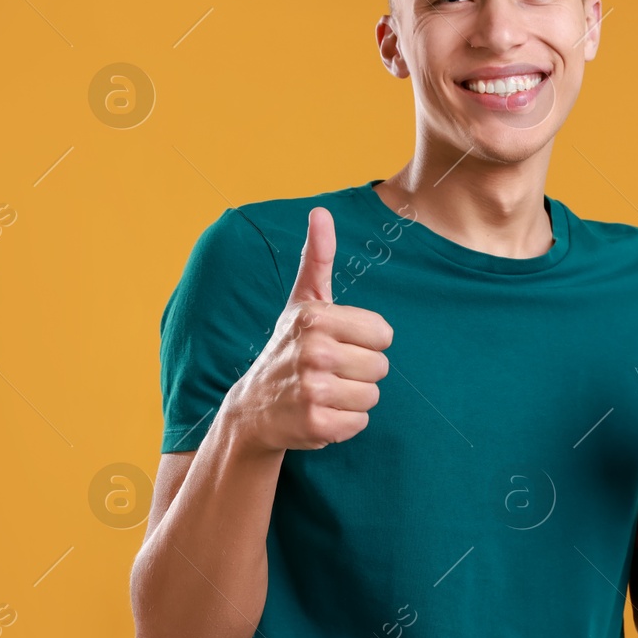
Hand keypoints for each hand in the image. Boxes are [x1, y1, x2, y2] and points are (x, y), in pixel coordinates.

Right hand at [227, 207, 393, 452]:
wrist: (253, 407)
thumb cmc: (288, 347)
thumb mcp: (302, 302)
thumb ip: (318, 258)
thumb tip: (321, 211)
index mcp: (317, 317)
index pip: (384, 334)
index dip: (366, 342)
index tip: (339, 343)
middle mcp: (314, 351)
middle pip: (381, 367)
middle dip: (361, 371)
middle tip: (329, 371)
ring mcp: (313, 390)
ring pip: (373, 396)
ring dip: (354, 398)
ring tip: (325, 391)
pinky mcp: (315, 425)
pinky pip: (360, 424)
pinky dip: (345, 423)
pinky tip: (320, 413)